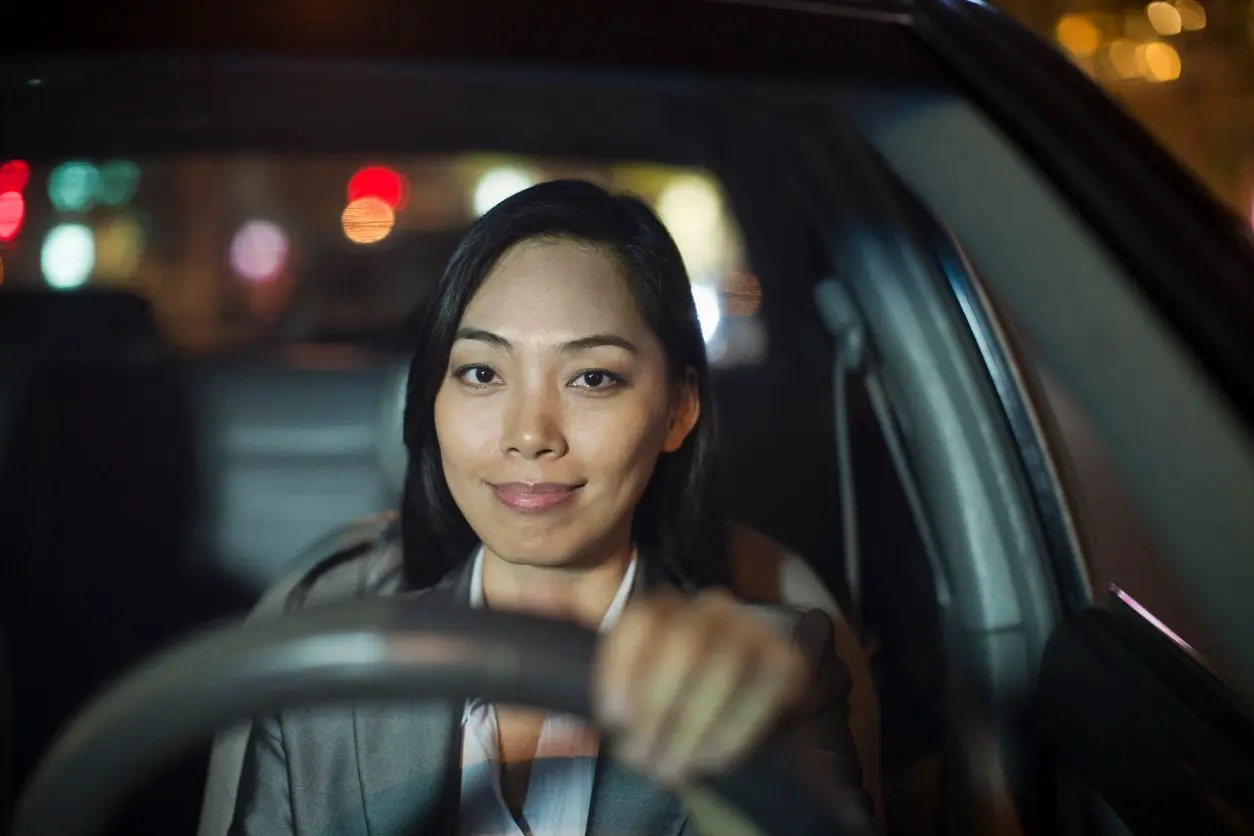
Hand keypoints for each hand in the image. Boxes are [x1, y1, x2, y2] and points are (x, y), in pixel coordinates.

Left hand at [592, 588, 807, 787]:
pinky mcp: (786, 662)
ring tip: (676, 766)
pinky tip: (714, 758)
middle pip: (681, 643)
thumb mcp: (628, 704)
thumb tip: (556, 733)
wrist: (732, 735)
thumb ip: (591, 705)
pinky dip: (735, 729)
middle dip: (660, 707)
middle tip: (647, 756)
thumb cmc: (671, 718)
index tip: (613, 719)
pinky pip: (763, 690)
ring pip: (721, 667)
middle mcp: (708, 608)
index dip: (622, 669)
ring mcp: (751, 631)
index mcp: (662, 612)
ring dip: (693, 726)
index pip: (638, 622)